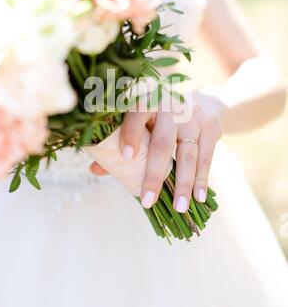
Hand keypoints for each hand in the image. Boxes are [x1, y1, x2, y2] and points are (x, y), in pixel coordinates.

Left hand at [91, 91, 224, 212]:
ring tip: (179, 207)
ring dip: (183, 183)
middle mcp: (170, 105)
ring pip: (187, 154)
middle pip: (162, 143)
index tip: (126, 157)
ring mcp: (193, 114)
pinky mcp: (210, 125)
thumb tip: (95, 169)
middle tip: (147, 201)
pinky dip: (201, 179)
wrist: (204, 99)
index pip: (136, 114)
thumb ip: (121, 142)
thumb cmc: (162, 115)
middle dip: (154, 174)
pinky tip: (198, 197)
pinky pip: (206, 156)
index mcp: (147, 100)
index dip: (130, 134)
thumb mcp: (143, 120)